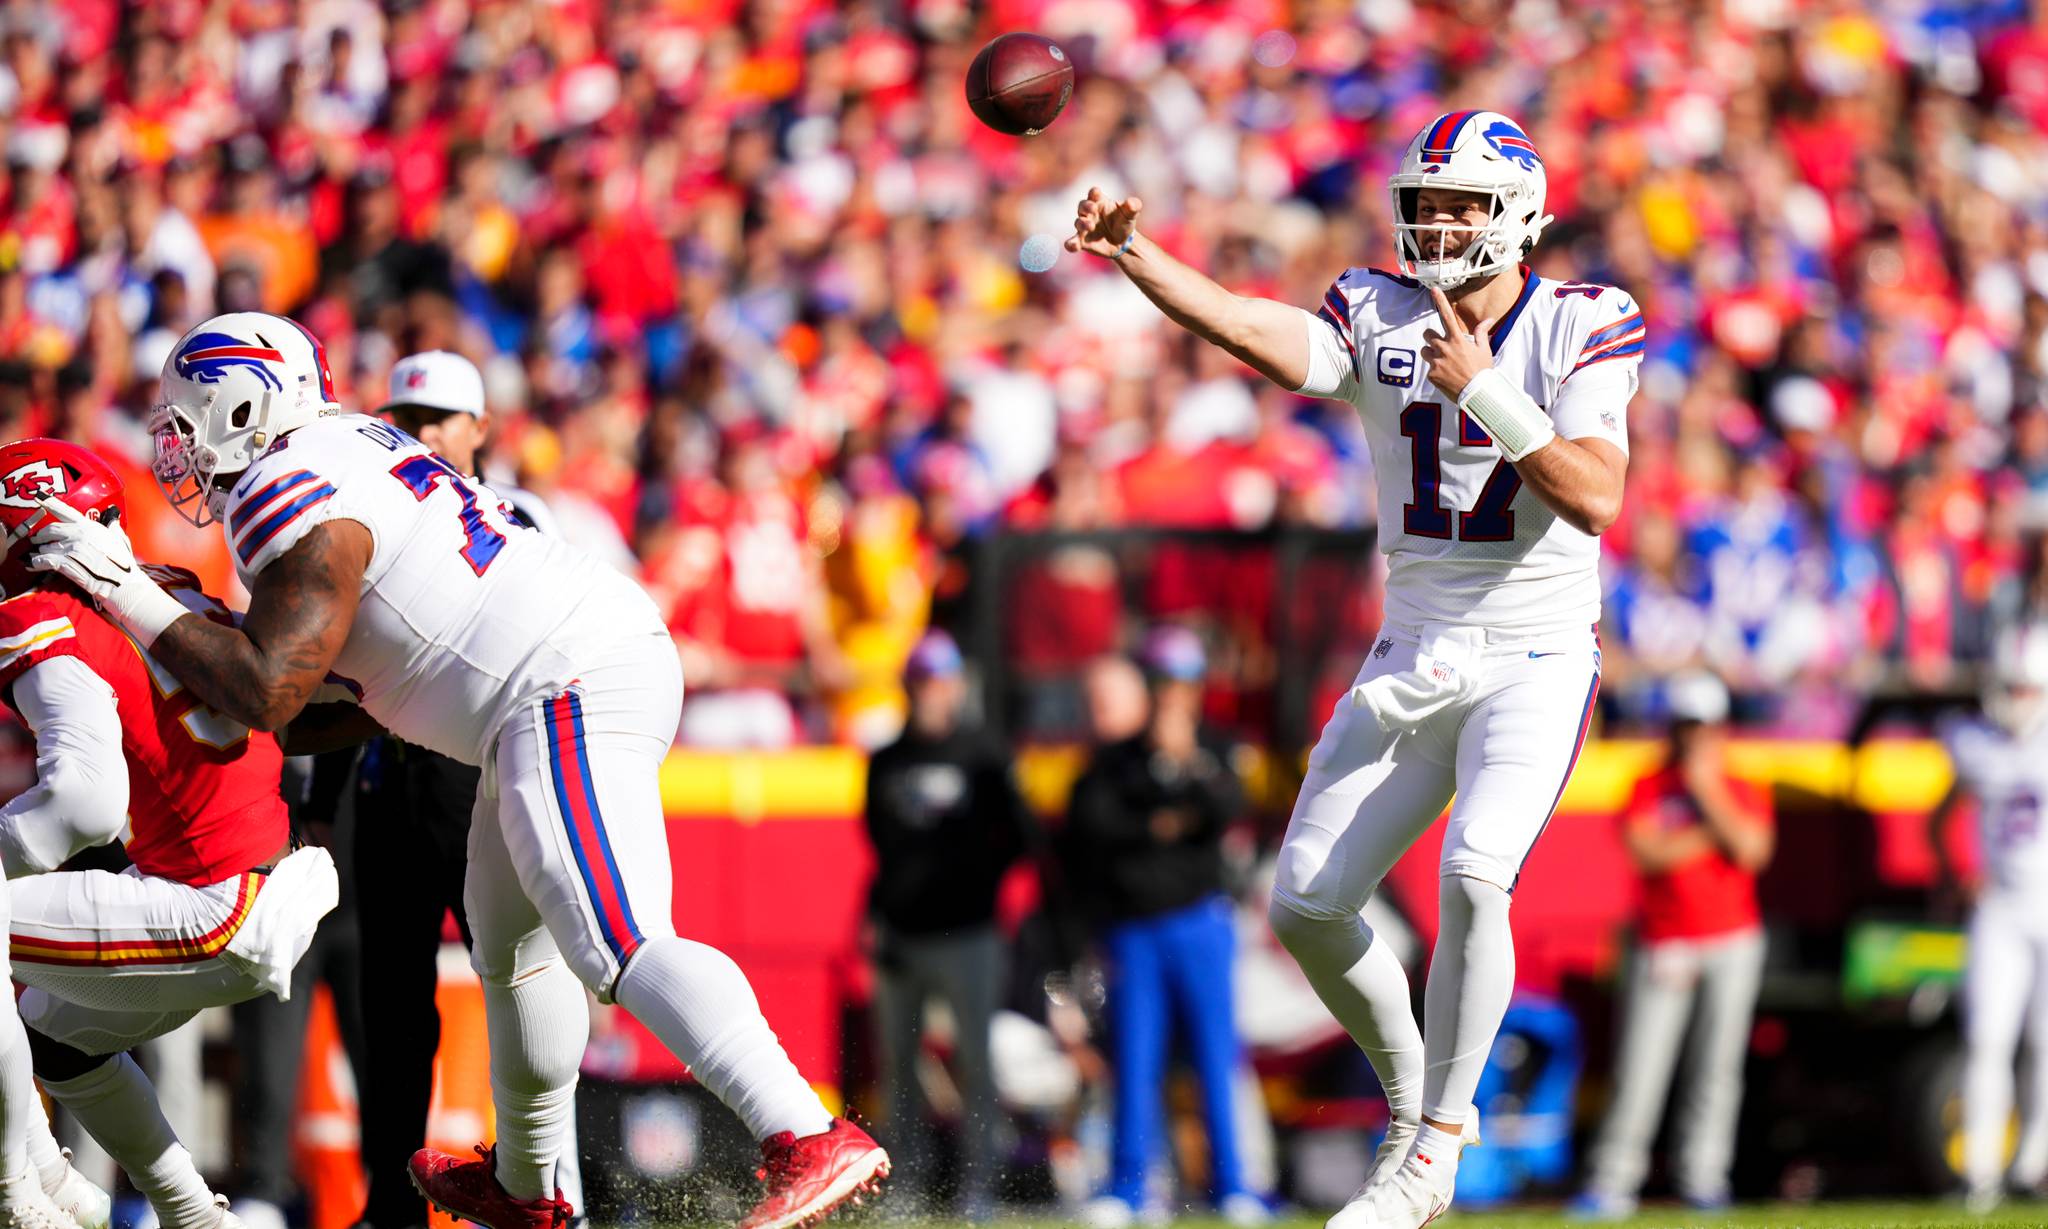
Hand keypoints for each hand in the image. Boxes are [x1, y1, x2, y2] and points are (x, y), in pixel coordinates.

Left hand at [27, 498, 140, 601]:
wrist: (122, 582)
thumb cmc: (123, 563)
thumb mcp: (121, 539)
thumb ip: (112, 526)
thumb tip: (113, 516)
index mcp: (90, 526)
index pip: (65, 511)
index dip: (50, 504)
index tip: (38, 498)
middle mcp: (78, 534)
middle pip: (50, 529)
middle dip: (42, 535)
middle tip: (37, 539)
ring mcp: (70, 549)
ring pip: (45, 546)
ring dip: (41, 551)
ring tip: (40, 554)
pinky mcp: (64, 563)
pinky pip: (42, 560)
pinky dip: (35, 563)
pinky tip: (33, 564)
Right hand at [1065, 188, 1142, 257]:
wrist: (1122, 243)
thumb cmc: (1124, 223)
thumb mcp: (1131, 214)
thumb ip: (1133, 207)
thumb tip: (1132, 203)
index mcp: (1100, 202)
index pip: (1093, 194)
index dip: (1094, 193)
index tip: (1096, 193)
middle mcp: (1089, 213)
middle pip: (1082, 206)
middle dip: (1086, 207)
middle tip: (1093, 209)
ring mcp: (1084, 227)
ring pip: (1078, 223)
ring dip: (1082, 223)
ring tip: (1091, 226)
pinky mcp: (1082, 241)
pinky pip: (1073, 242)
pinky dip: (1070, 244)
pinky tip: (1072, 246)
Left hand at [1419, 285, 1494, 400]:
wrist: (1477, 394)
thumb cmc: (1482, 371)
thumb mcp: (1484, 350)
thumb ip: (1482, 333)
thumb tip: (1489, 319)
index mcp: (1457, 339)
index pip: (1447, 316)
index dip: (1440, 301)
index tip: (1433, 289)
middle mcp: (1444, 348)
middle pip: (1427, 334)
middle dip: (1432, 339)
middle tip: (1443, 347)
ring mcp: (1436, 361)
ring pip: (1424, 350)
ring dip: (1431, 354)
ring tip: (1445, 363)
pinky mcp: (1431, 374)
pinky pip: (1429, 368)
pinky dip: (1436, 371)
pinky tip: (1447, 376)